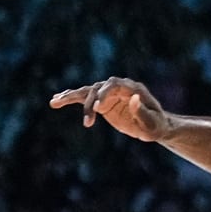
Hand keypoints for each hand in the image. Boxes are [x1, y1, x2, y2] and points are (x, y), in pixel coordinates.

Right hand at [49, 76, 174, 142]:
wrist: (155, 126)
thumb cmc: (156, 125)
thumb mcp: (152, 122)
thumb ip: (142, 111)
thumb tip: (132, 98)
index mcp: (131, 88)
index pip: (113, 85)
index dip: (103, 94)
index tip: (98, 109)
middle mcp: (118, 87)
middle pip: (96, 88)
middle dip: (86, 100)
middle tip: (83, 119)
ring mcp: (109, 94)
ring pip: (87, 92)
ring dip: (70, 96)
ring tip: (54, 102)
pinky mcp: (102, 102)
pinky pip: (84, 98)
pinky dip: (71, 99)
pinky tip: (56, 101)